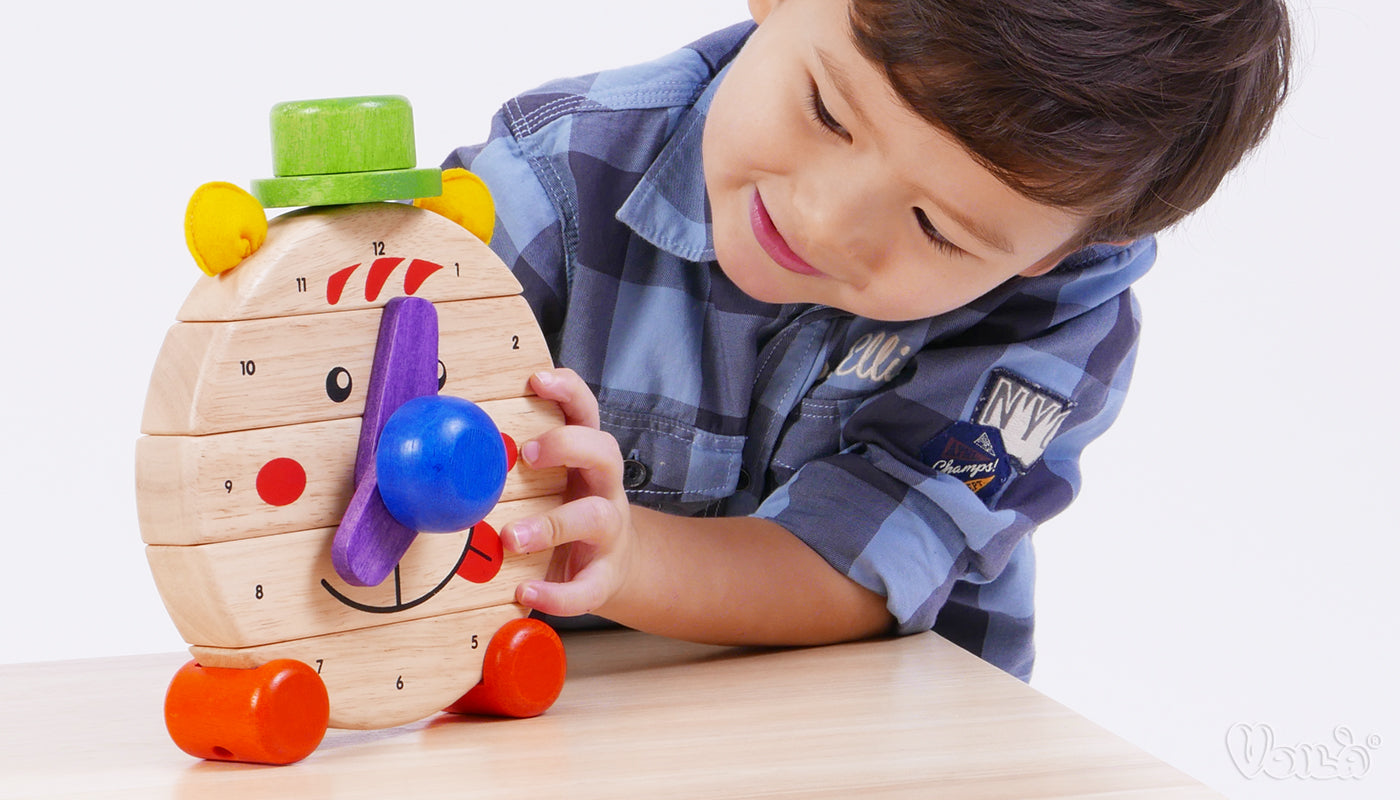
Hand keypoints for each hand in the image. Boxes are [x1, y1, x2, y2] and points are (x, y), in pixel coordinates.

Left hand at [501, 369, 638, 617]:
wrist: (611, 565)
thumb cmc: (565, 513)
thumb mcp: (549, 481)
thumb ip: (511, 464)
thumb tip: (436, 444)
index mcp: (585, 458)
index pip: (585, 412)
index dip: (567, 391)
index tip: (536, 380)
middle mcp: (603, 488)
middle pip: (605, 452)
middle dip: (568, 446)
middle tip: (528, 455)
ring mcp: (609, 531)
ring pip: (597, 516)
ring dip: (553, 525)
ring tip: (513, 537)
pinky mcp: (604, 575)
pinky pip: (588, 586)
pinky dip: (558, 593)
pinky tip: (526, 593)